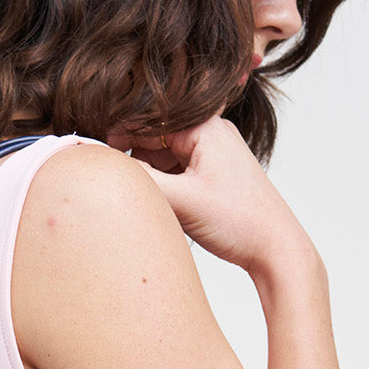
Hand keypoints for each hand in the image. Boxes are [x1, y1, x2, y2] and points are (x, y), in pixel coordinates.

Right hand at [106, 114, 316, 276]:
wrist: (276, 247)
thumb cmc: (240, 221)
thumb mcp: (183, 200)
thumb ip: (141, 180)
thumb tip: (101, 165)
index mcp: (204, 126)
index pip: (146, 121)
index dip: (116, 137)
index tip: (92, 157)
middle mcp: (208, 133)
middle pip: (152, 138)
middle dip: (130, 158)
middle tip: (110, 183)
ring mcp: (210, 154)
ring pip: (161, 157)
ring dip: (145, 174)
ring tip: (137, 198)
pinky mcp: (211, 175)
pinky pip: (174, 172)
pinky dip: (160, 185)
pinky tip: (157, 205)